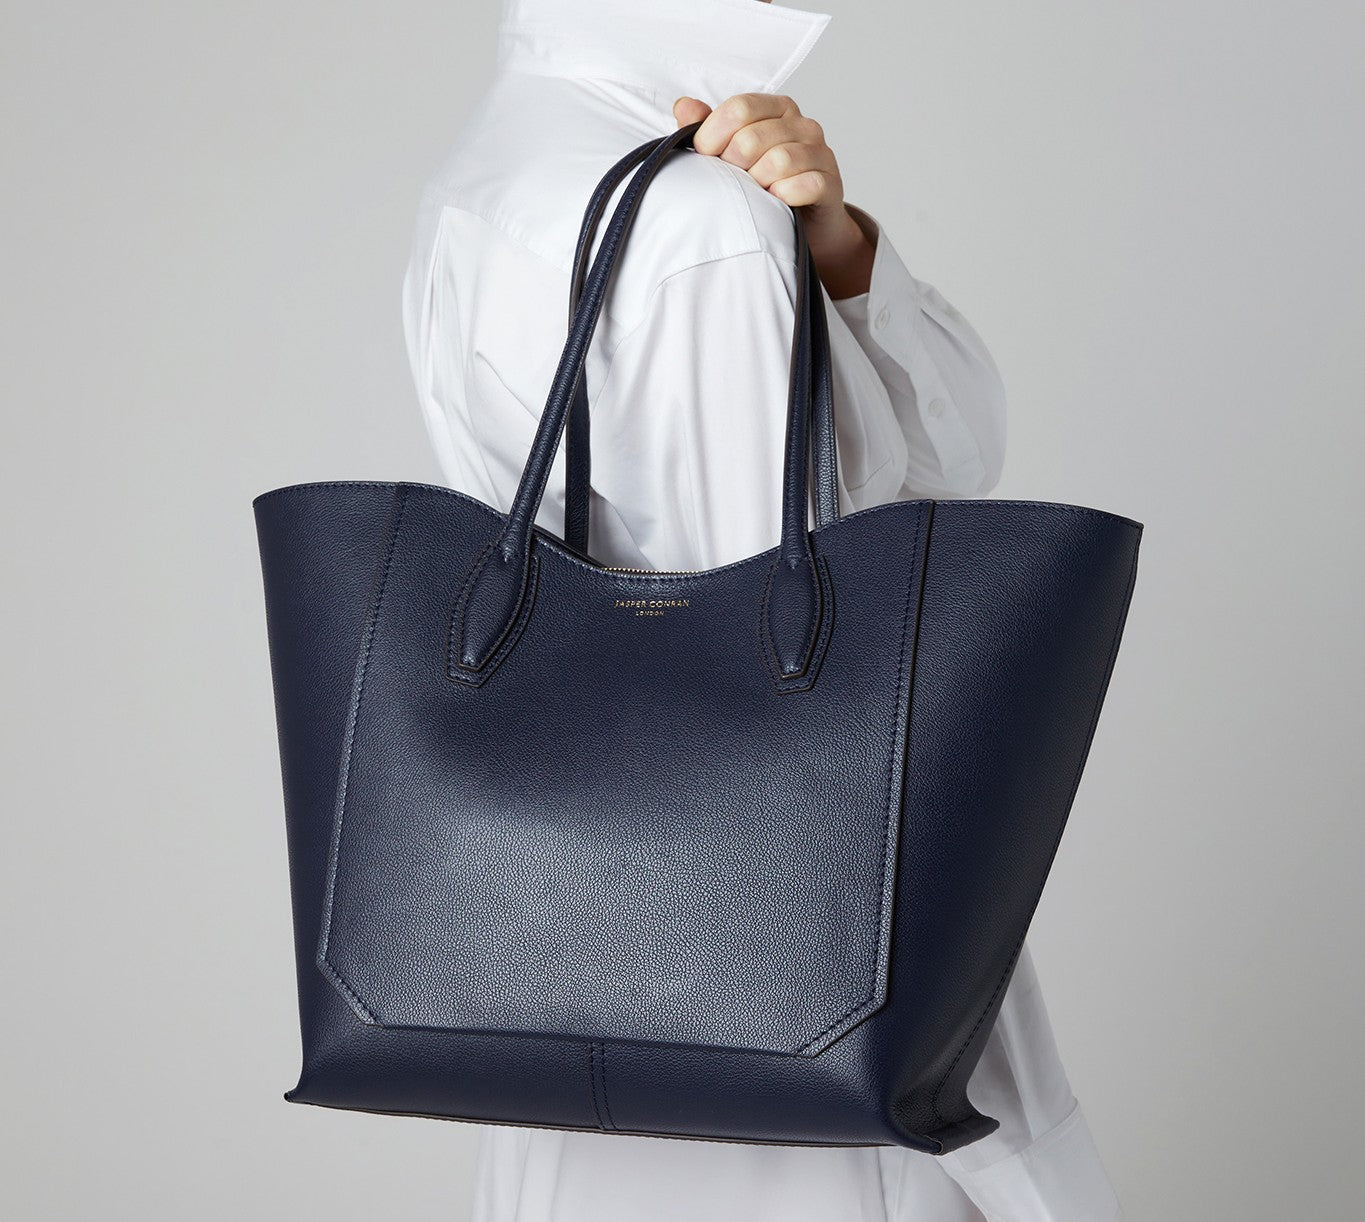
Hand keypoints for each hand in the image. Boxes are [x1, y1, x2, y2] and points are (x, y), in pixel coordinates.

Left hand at [673, 92, 874, 298]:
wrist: (806, 226)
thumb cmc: (765, 187)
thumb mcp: (732, 156)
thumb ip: (707, 130)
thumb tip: (684, 107)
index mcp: (776, 109)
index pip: (739, 108)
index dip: (713, 136)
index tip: (705, 157)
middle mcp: (802, 125)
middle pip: (751, 138)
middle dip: (734, 167)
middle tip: (736, 183)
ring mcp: (820, 152)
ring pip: (778, 161)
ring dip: (758, 185)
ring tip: (757, 195)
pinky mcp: (830, 183)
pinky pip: (804, 184)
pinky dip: (785, 196)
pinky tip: (778, 203)